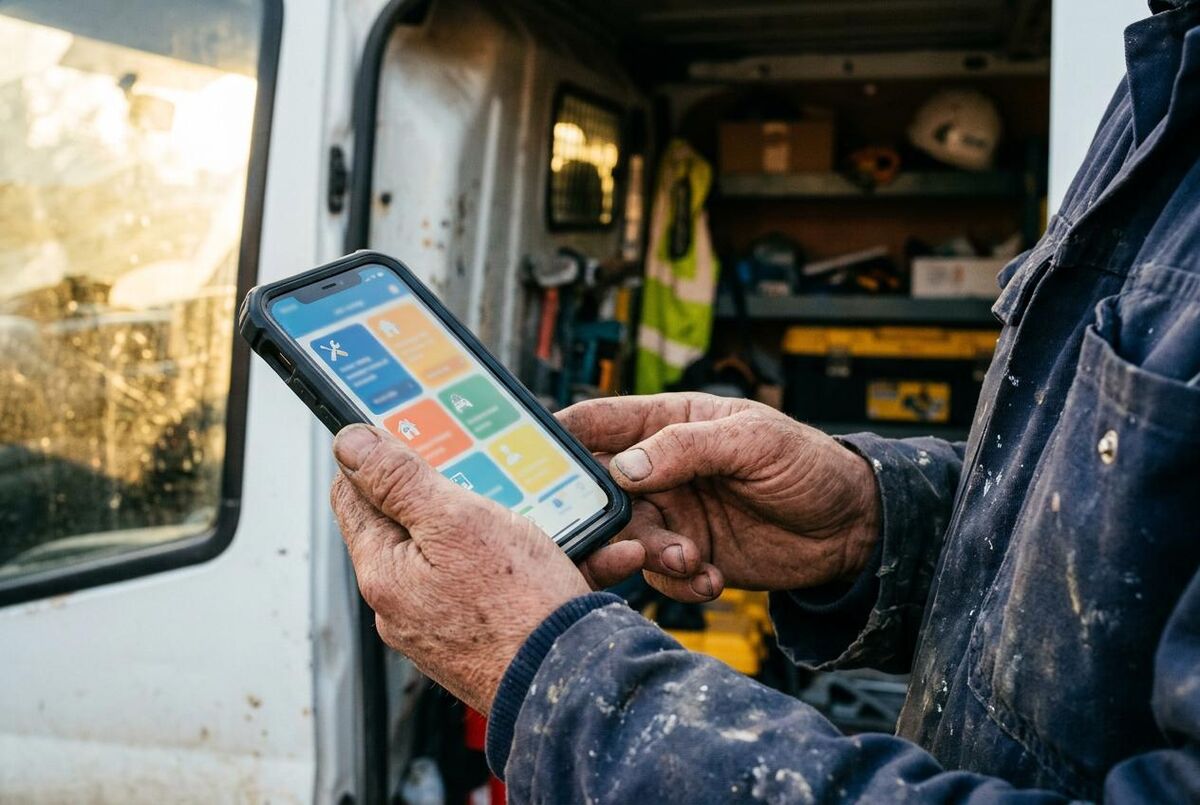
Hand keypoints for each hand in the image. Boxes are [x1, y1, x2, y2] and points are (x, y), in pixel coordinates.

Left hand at [328, 424, 643, 713]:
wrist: (570, 682)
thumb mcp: (456, 520)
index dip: (381, 458)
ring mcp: (442, 625)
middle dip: (456, 493)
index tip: (416, 436)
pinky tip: (579, 556)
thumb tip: (348, 443)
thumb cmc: (517, 609)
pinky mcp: (482, 640)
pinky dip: (540, 567)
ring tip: (551, 520)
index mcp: (384, 571)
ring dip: (509, 529)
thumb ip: (398, 480)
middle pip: (413, 523)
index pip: (355, 494)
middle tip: (495, 477)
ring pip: (466, 553)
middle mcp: (403, 603)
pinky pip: (504, 588)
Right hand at [559, 393, 879, 602]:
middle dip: (604, 516)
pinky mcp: (689, 554)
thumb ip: (688, 447)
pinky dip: (678, 583)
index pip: (599, 422)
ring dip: (652, 555)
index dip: (561, 438)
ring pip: (628, 538)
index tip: (535, 464)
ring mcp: (673, 514)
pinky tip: (711, 578)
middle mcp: (661, 469)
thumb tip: (625, 466)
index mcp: (668, 422)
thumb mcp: (753, 441)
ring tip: (691, 559)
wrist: (851, 528)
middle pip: (600, 490)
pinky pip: (659, 576)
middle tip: (622, 535)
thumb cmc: (809, 464)